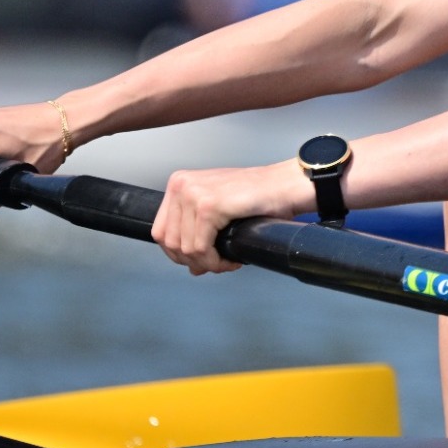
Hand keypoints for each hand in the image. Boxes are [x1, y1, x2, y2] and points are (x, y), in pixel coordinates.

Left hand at [152, 160, 310, 275]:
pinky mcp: (208, 206)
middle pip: (169, 242)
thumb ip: (198, 232)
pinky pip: (200, 248)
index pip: (161, 231)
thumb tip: (190, 264)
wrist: (286, 185)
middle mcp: (181, 185)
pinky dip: (215, 261)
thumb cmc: (260, 194)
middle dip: (193, 261)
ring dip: (207, 263)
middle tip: (217, 264)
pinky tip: (231, 259)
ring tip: (226, 261)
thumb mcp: (219, 208)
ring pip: (185, 249)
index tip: (200, 260)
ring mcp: (193, 194)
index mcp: (180, 183)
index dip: (179, 254)